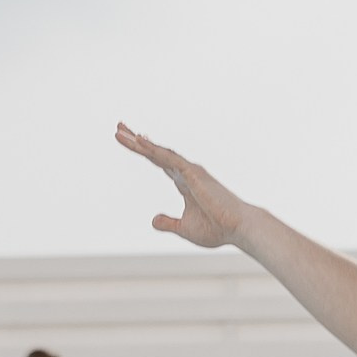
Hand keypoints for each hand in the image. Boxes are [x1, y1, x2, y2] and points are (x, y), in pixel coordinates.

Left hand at [116, 122, 248, 248]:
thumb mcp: (185, 228)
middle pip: (155, 152)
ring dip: (139, 142)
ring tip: (121, 130)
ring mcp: (189, 171)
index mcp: (184, 183)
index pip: (159, 162)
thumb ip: (169, 223)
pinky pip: (168, 158)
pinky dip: (153, 149)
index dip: (143, 151)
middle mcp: (186, 172)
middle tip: (119, 128)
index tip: (129, 141)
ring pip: (159, 152)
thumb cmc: (217, 229)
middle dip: (136, 140)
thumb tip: (153, 220)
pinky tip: (139, 141)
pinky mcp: (193, 173)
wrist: (238, 228)